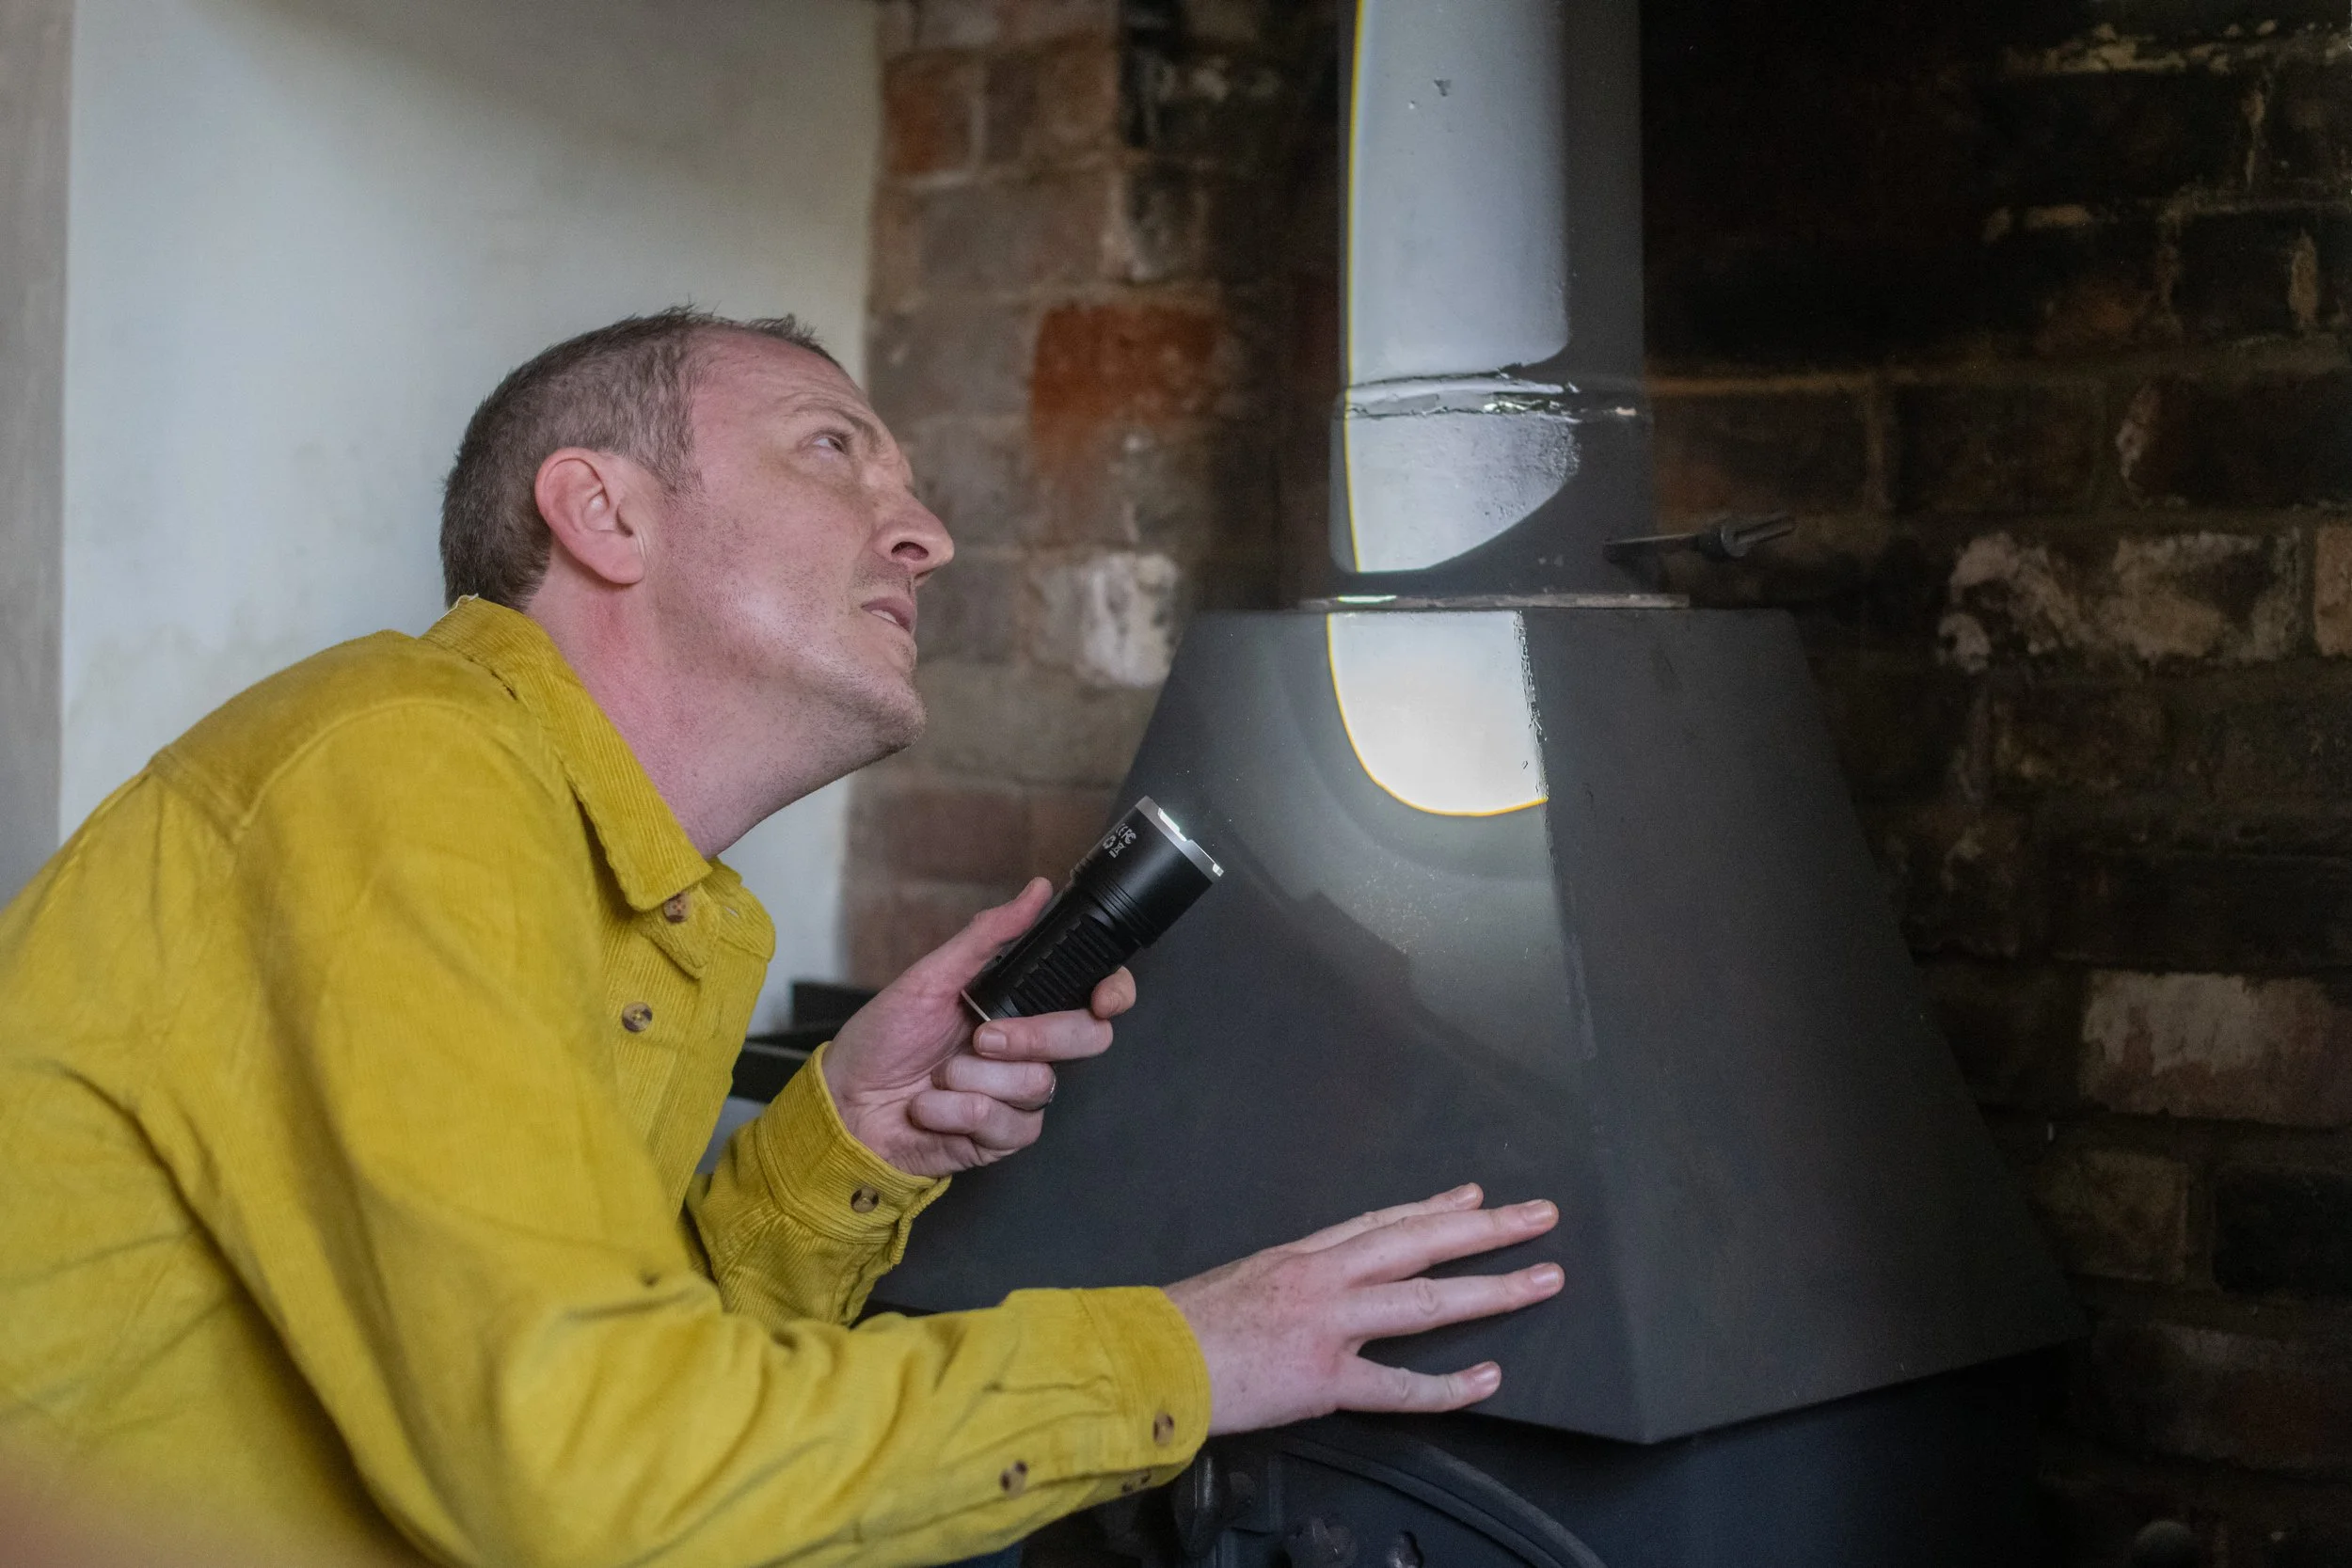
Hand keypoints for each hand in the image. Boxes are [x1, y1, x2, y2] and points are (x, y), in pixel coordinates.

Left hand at [822, 878, 1134, 1178]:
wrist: (846, 1104)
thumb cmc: (882, 1039)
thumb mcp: (929, 977)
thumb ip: (986, 936)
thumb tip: (1036, 891)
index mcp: (1019, 1003)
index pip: (1093, 996)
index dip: (1112, 994)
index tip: (1101, 998)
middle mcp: (1028, 1047)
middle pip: (1086, 1038)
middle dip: (1033, 1037)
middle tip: (982, 1037)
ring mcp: (1017, 1093)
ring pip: (1040, 1082)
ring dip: (975, 1079)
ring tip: (938, 1075)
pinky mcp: (1001, 1136)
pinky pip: (1012, 1124)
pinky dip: (961, 1112)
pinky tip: (933, 1107)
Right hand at [1163, 1185, 1562, 1434]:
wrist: (1147, 1361)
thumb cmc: (1179, 1326)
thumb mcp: (1239, 1281)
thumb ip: (1283, 1280)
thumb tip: (1309, 1288)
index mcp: (1299, 1257)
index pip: (1380, 1223)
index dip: (1431, 1208)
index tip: (1473, 1196)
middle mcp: (1323, 1280)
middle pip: (1418, 1243)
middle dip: (1484, 1228)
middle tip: (1539, 1215)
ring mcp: (1329, 1327)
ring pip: (1425, 1302)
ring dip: (1491, 1290)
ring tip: (1544, 1279)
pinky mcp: (1325, 1381)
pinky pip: (1398, 1388)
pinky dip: (1447, 1387)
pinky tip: (1489, 1380)